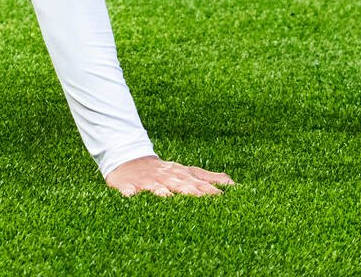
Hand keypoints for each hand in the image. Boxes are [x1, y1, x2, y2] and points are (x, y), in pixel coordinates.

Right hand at [103, 155, 234, 197]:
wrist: (130, 160)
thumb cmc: (164, 172)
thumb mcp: (188, 172)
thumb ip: (209, 179)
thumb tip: (233, 184)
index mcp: (181, 176)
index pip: (198, 184)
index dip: (209, 191)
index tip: (222, 199)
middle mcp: (166, 178)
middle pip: (179, 185)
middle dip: (189, 192)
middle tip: (200, 200)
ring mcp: (147, 182)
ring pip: (155, 187)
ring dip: (160, 192)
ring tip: (166, 196)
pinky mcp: (127, 186)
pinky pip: (127, 191)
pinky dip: (128, 193)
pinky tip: (129, 197)